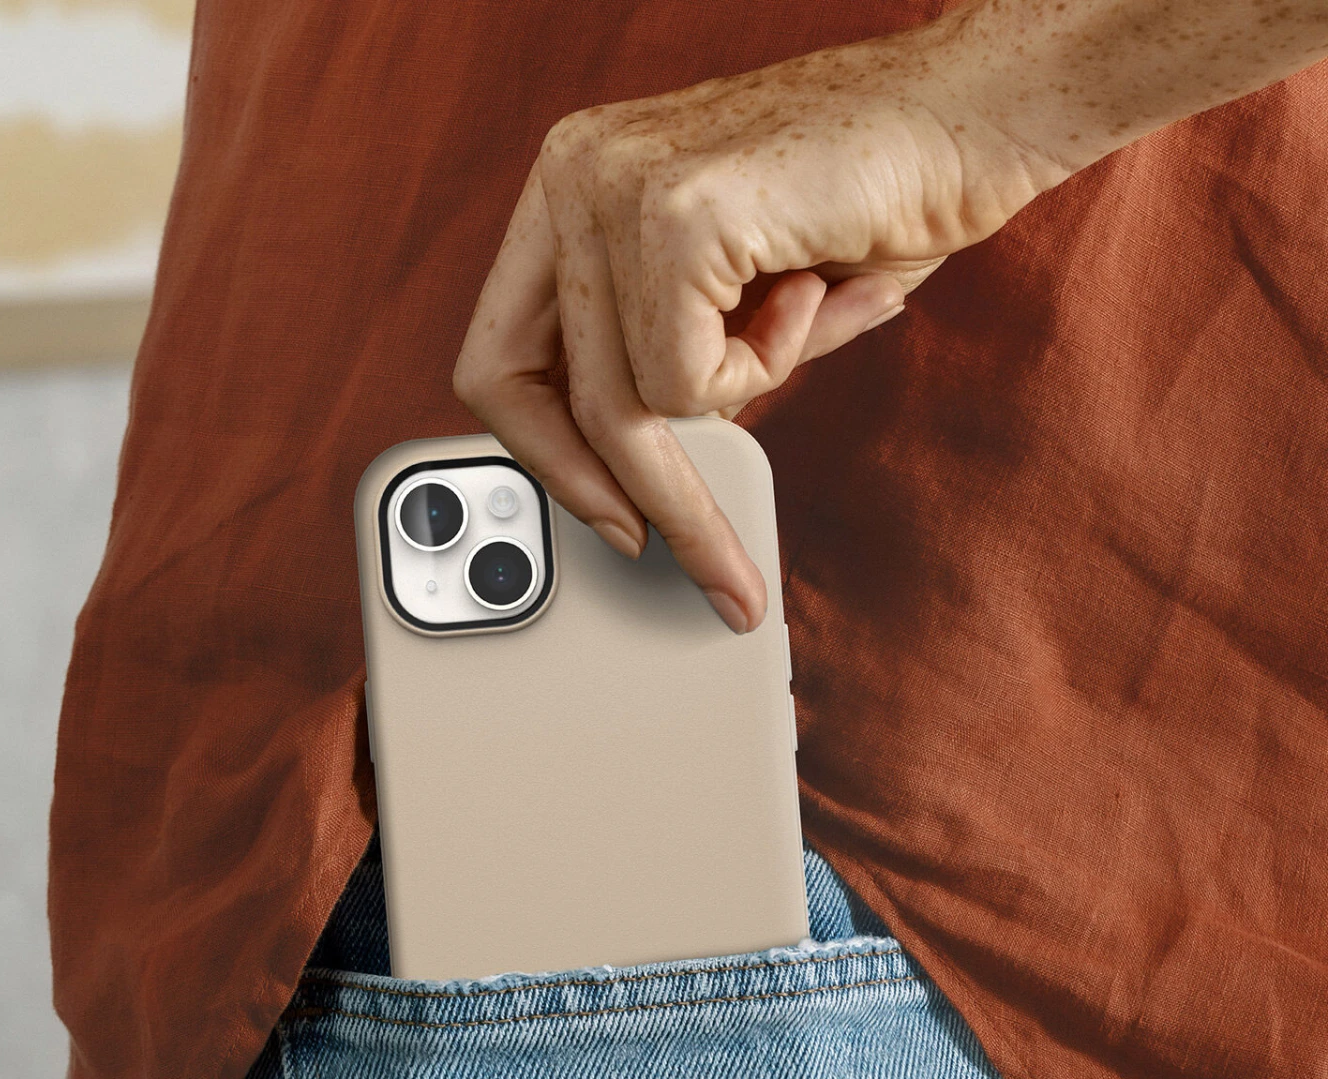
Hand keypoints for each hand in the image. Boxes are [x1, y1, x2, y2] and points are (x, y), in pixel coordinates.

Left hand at [453, 18, 1056, 630]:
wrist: (984, 109)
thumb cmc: (872, 202)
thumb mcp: (737, 298)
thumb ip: (669, 360)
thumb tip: (627, 485)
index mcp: (574, 184)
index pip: (501, 352)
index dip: (544, 450)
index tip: (609, 518)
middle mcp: (573, 173)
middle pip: (520, 390)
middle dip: (607, 493)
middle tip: (698, 562)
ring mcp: (614, 188)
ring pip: (618, 407)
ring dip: (722, 431)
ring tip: (813, 329)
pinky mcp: (677, 217)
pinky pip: (687, 385)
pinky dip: (767, 370)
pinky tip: (817, 284)